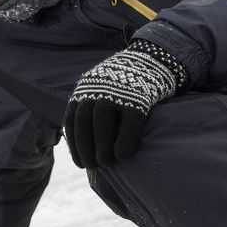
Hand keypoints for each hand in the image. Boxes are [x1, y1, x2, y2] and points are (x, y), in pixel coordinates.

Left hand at [64, 40, 185, 167]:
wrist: (154, 60)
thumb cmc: (128, 85)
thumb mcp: (104, 89)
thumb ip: (94, 109)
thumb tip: (89, 144)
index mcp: (85, 88)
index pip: (72, 120)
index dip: (75, 145)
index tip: (81, 162)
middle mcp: (97, 88)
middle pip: (84, 123)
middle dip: (85, 148)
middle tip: (94, 166)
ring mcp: (118, 92)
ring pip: (102, 124)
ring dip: (101, 148)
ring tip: (107, 163)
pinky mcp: (139, 98)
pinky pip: (129, 124)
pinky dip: (124, 142)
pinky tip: (124, 156)